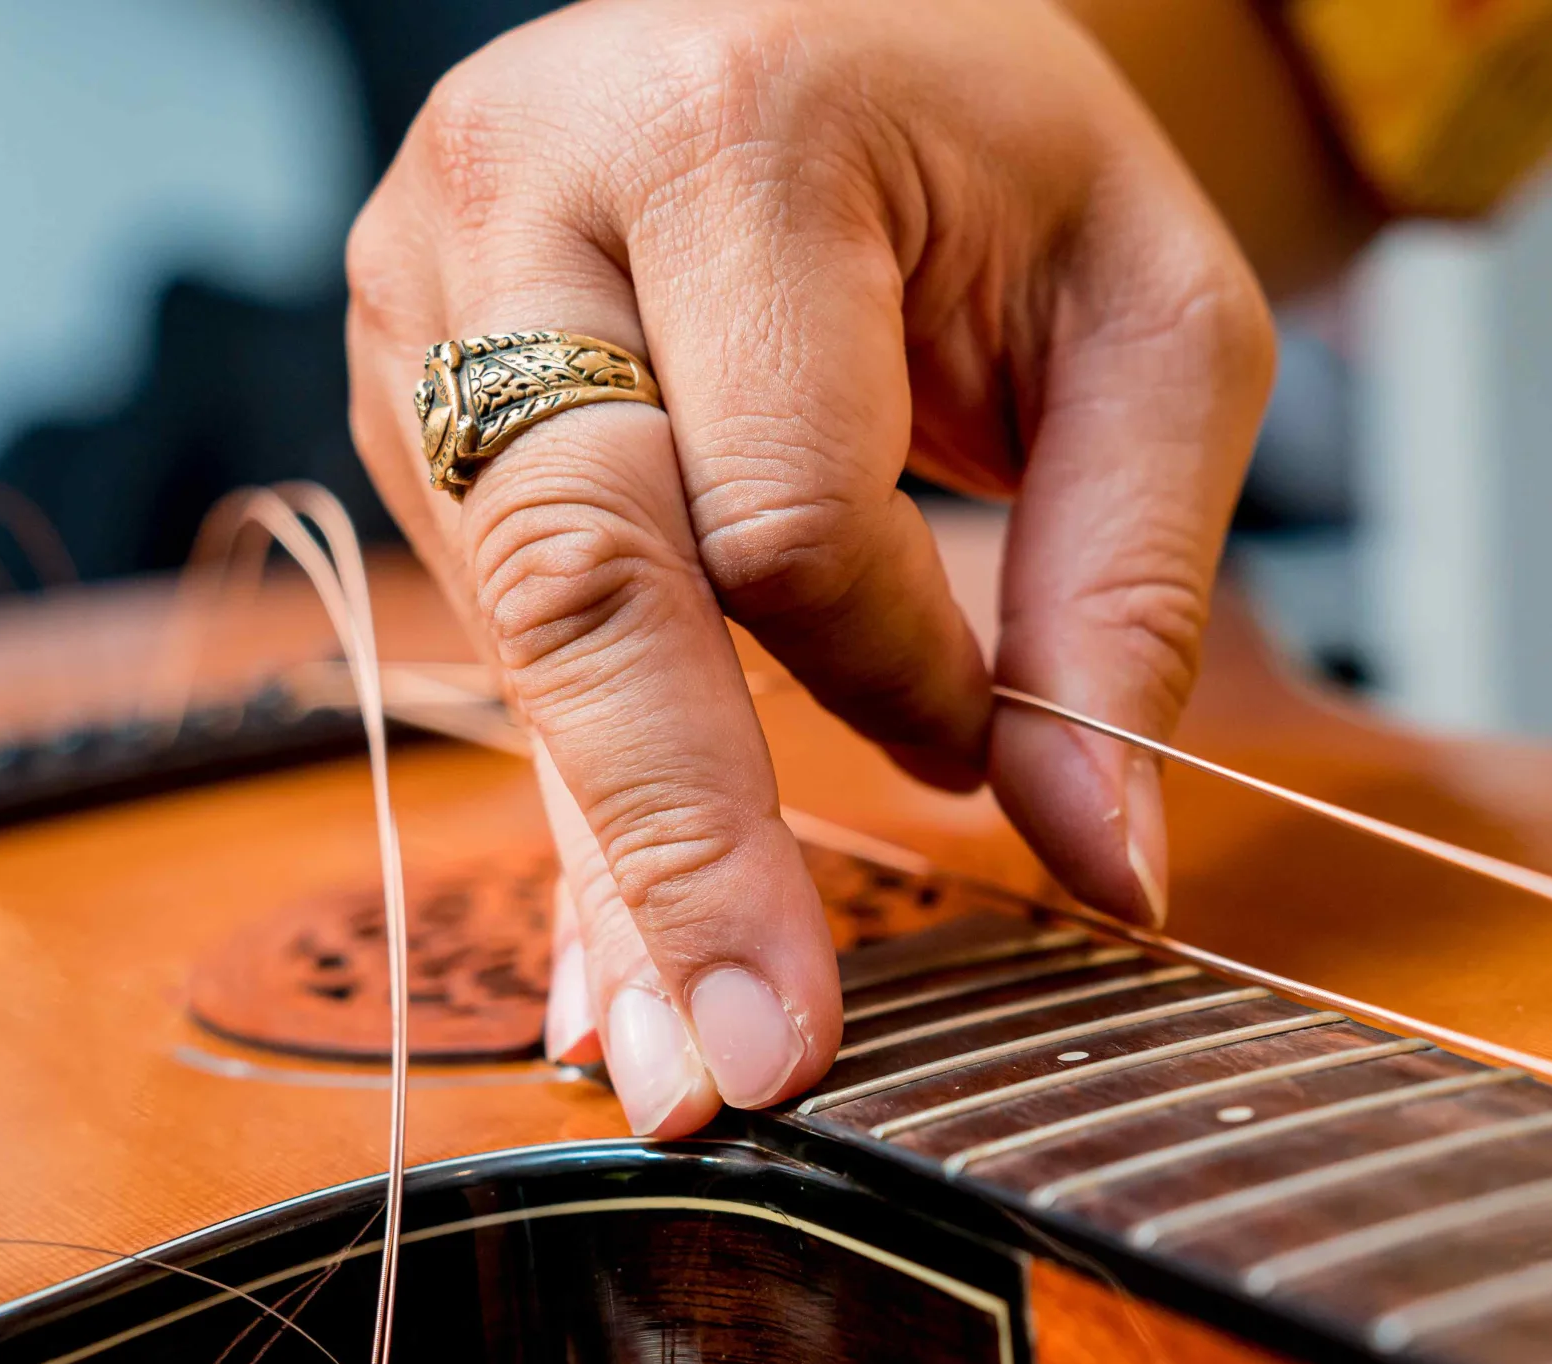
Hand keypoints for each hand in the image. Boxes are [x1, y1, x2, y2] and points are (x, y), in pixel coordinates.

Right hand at [347, 0, 1274, 1134]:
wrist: (810, 8)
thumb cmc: (993, 148)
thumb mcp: (1147, 316)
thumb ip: (1129, 585)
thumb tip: (1099, 861)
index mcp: (725, 129)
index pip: (788, 505)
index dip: (899, 670)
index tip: (985, 745)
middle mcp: (520, 202)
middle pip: (584, 581)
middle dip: (675, 847)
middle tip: (741, 1069)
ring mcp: (425, 302)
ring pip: (523, 634)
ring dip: (611, 861)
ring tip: (670, 1059)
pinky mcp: (404, 391)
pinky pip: (495, 632)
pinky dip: (572, 796)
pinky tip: (605, 958)